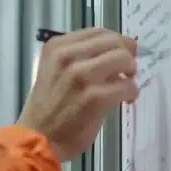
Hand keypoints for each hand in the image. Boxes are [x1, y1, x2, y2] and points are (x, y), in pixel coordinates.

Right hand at [16, 28, 139, 161]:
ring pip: (123, 59)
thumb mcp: (55, 70)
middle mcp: (67, 56)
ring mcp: (81, 75)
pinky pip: (127, 85)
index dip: (118, 40)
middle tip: (128, 70)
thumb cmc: (48, 108)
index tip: (124, 51)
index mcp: (57, 47)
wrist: (39, 138)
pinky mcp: (95, 97)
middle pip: (114, 42)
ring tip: (126, 85)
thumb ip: (79, 57)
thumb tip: (115, 50)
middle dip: (127, 55)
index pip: (98, 32)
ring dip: (131, 72)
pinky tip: (125, 100)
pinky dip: (131, 92)